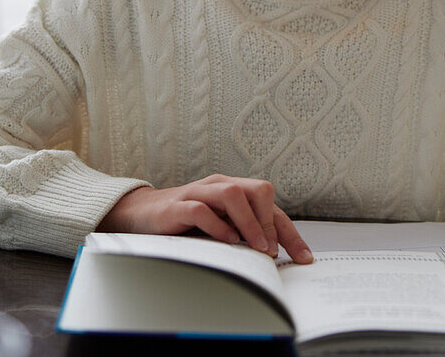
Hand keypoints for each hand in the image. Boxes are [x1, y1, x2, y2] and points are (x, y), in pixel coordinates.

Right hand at [97, 174, 313, 263]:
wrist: (140, 214)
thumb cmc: (184, 222)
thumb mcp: (219, 227)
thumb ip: (242, 234)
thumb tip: (274, 257)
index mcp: (235, 190)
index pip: (271, 206)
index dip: (289, 232)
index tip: (304, 257)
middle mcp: (220, 185)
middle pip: (258, 189)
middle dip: (270, 222)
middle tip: (272, 250)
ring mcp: (199, 192)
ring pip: (232, 194)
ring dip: (250, 222)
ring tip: (256, 247)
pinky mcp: (177, 205)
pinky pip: (201, 208)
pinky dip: (216, 225)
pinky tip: (225, 241)